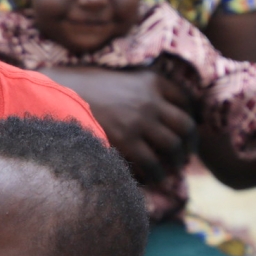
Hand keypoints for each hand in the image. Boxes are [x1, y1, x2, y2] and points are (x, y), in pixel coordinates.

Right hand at [39, 66, 195, 183]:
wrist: (62, 93)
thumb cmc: (88, 86)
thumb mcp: (123, 77)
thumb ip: (144, 89)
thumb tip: (160, 110)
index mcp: (153, 80)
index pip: (185, 100)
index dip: (192, 117)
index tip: (189, 129)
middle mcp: (152, 100)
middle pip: (186, 125)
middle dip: (190, 143)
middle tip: (186, 154)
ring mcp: (140, 121)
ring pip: (173, 146)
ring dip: (177, 161)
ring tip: (174, 168)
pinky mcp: (126, 141)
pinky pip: (152, 163)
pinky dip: (157, 174)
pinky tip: (154, 178)